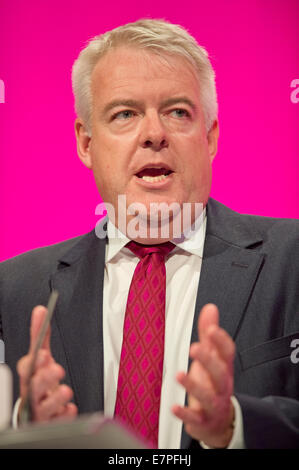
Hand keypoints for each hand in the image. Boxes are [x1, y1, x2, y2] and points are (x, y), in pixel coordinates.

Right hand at [17, 305, 77, 422]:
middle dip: (43, 379)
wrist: (37, 411)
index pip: (26, 368)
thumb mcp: (40, 357)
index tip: (43, 354)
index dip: (34, 362)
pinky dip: (64, 415)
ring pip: (45, 407)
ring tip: (65, 390)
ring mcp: (40, 411)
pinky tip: (69, 409)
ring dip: (55, 398)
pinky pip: (58, 421)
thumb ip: (40, 336)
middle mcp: (32, 395)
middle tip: (56, 370)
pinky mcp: (51, 423)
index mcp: (28, 377)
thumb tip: (41, 311)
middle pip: (33, 388)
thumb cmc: (38, 381)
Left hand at [172, 304, 234, 447]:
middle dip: (209, 360)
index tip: (212, 328)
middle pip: (220, 373)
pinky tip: (174, 407)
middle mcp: (221, 386)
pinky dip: (185, 413)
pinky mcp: (203, 421)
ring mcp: (213, 404)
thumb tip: (210, 308)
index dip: (221, 340)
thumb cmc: (213, 384)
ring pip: (208, 396)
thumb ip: (209, 334)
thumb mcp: (213, 358)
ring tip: (179, 375)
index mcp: (224, 368)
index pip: (228, 353)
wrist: (219, 422)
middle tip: (195, 348)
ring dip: (194, 386)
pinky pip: (196, 418)